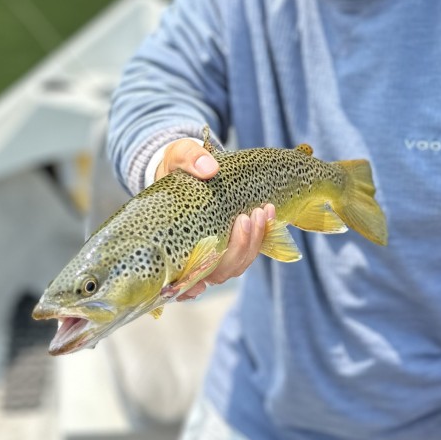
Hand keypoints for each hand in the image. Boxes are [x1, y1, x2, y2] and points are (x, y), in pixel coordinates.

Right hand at [157, 138, 274, 300]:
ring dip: (254, 242)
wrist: (187, 164)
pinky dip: (262, 235)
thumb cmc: (175, 166)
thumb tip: (210, 169)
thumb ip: (189, 159)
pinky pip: (250, 249)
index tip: (208, 267)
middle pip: (219, 273)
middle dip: (239, 248)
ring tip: (261, 211)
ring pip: (237, 264)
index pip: (183, 280)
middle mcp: (193, 256)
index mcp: (172, 246)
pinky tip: (268, 212)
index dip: (194, 283)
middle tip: (248, 217)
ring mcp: (215, 251)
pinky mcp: (233, 241)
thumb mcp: (177, 156)